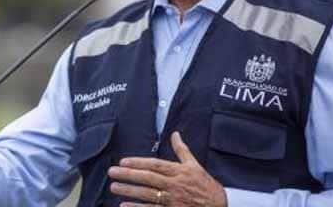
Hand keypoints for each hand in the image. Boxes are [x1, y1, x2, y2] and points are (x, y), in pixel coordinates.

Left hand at [108, 132, 226, 206]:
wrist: (221, 206)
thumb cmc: (205, 185)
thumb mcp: (194, 165)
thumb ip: (182, 150)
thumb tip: (175, 134)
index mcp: (178, 172)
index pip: (154, 165)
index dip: (138, 163)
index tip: (123, 161)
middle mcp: (174, 185)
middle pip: (148, 179)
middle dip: (128, 175)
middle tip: (111, 172)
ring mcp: (173, 200)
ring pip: (147, 195)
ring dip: (129, 191)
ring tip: (114, 187)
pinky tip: (124, 206)